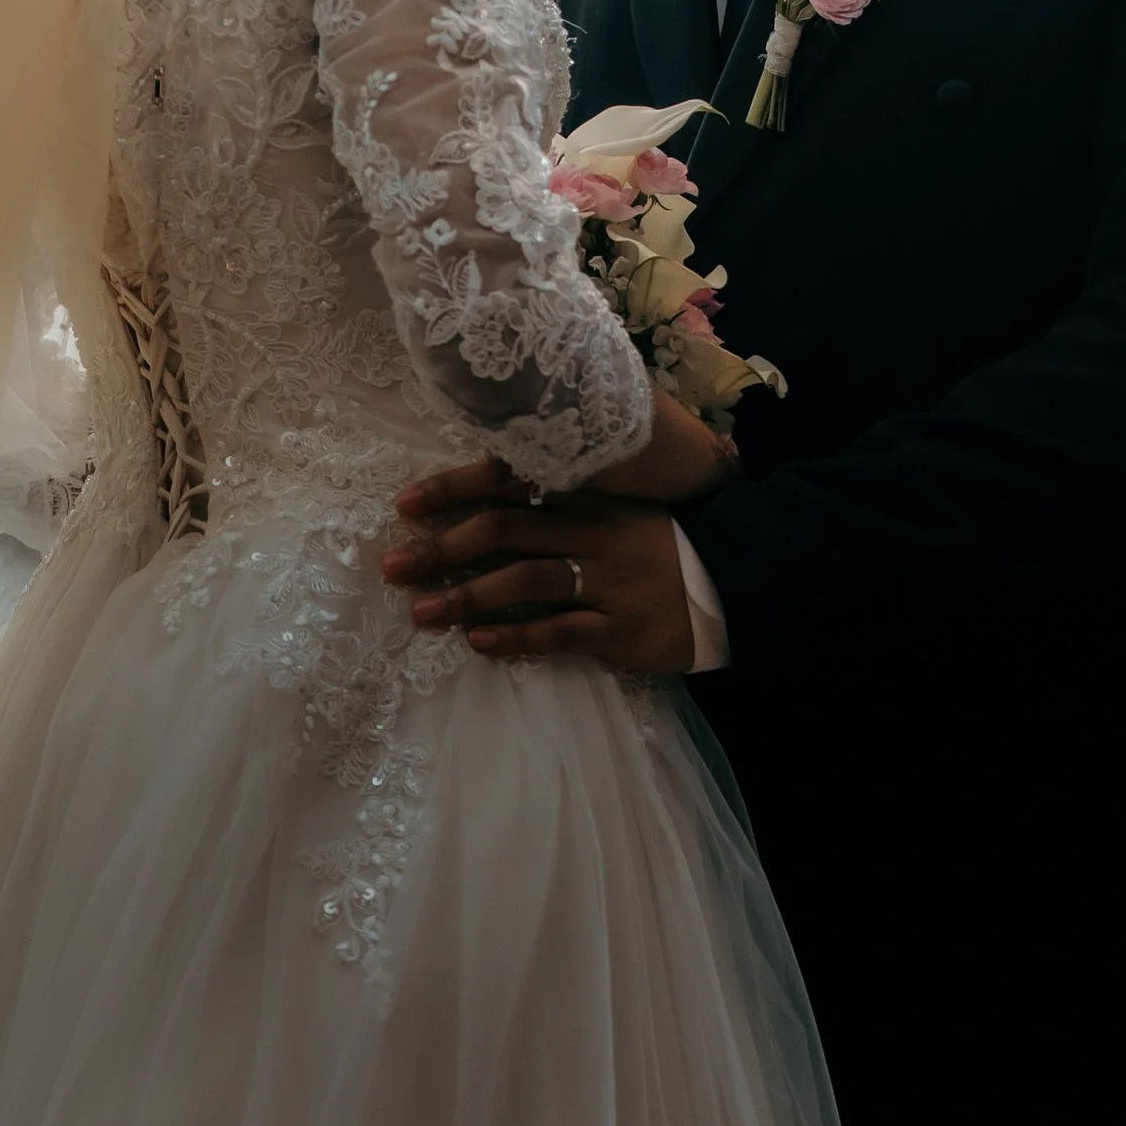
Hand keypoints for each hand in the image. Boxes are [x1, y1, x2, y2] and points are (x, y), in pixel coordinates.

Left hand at [383, 458, 698, 670]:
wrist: (731, 581)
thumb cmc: (660, 541)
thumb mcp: (616, 503)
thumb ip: (564, 496)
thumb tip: (490, 491)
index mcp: (587, 492)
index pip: (508, 480)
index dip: (454, 490)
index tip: (404, 504)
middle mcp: (591, 530)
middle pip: (504, 531)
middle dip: (443, 548)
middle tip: (393, 565)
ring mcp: (606, 579)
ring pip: (524, 582)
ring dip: (467, 598)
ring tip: (421, 613)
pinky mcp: (619, 626)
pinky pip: (560, 632)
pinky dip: (517, 637)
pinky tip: (480, 644)